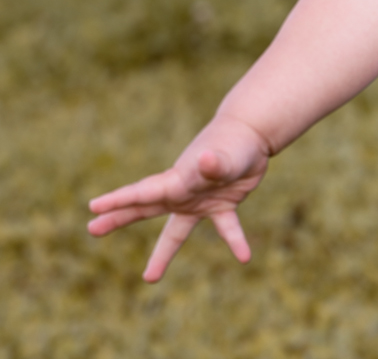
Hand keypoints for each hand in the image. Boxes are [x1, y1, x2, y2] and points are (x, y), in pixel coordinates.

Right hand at [87, 114, 270, 281]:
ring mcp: (200, 201)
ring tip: (149, 279)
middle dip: (119, 218)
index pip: (143, 192)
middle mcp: (183, 192)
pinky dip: (235, 241)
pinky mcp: (223, 205)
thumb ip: (215, 163)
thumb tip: (206, 160)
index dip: (119, 200)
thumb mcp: (224, 155)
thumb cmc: (233, 141)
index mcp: (177, 179)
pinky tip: (245, 256)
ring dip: (163, 254)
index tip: (93, 206)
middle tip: (92, 228)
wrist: (251, 133)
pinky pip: (226, 228)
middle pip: (145, 208)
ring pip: (175, 231)